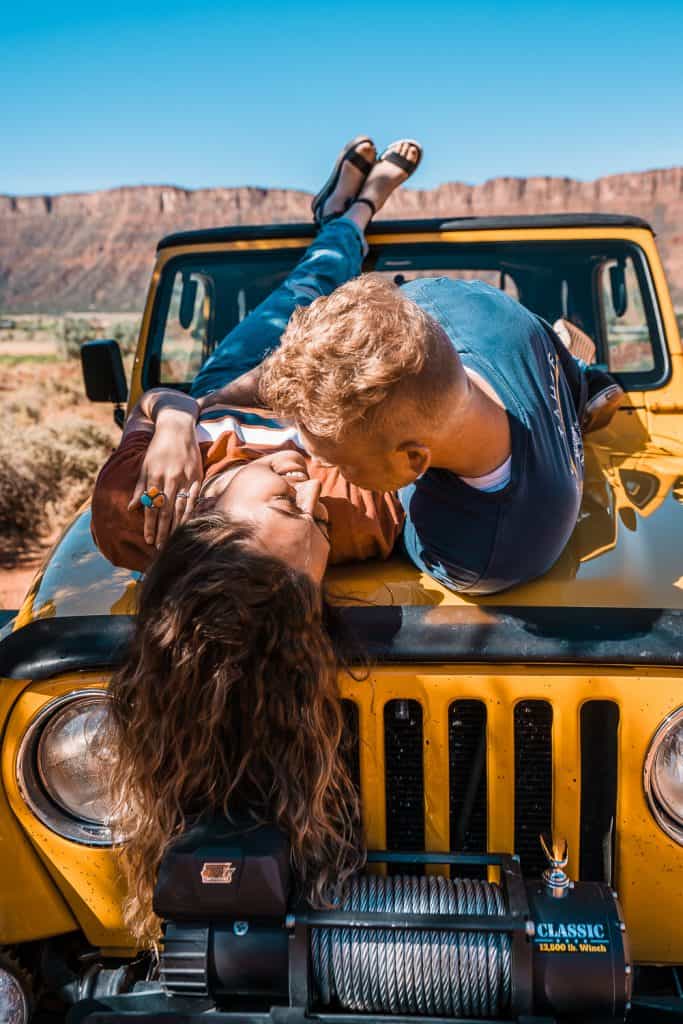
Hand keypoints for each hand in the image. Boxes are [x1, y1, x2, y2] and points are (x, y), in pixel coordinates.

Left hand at [129, 408, 202, 549]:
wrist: (176, 426)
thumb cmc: (158, 448)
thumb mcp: (145, 465)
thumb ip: (140, 487)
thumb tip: (131, 508)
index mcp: (153, 476)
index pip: (151, 507)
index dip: (149, 525)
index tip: (147, 540)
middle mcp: (168, 478)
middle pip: (165, 511)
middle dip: (161, 530)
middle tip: (159, 547)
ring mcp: (184, 477)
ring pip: (179, 507)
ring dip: (175, 526)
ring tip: (172, 540)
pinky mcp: (197, 475)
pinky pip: (193, 498)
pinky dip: (190, 512)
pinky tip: (187, 525)